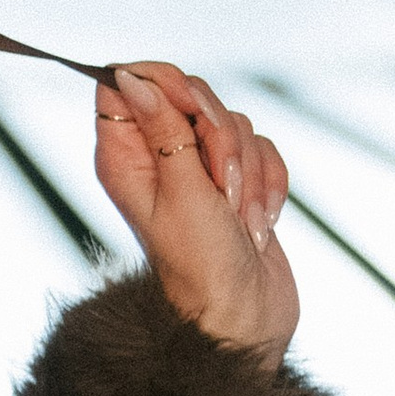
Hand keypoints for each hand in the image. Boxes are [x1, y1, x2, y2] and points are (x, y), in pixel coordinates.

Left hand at [94, 60, 298, 368]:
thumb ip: (163, 128)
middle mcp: (158, 154)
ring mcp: (200, 167)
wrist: (244, 318)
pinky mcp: (238, 180)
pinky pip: (264, 150)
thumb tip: (130, 77)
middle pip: (190, 95)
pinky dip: (268, 184)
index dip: (162, 83)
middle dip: (219, 136)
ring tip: (238, 218)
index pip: (126, 82)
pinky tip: (257, 223)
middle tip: (219, 184)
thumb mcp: (182, 192)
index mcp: (125, 156)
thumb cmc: (201, 267)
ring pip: (234, 123)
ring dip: (246, 171)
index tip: (190, 110)